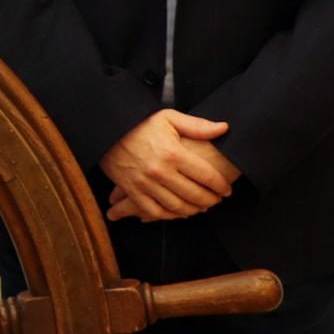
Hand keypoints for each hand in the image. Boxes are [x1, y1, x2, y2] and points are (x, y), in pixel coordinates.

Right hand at [99, 110, 240, 221]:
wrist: (107, 130)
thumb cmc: (139, 124)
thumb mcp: (169, 118)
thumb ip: (198, 125)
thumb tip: (224, 128)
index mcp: (173, 153)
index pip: (206, 176)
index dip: (220, 186)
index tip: (226, 189)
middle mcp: (160, 171)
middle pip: (194, 195)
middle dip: (211, 200)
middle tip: (217, 200)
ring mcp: (145, 183)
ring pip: (177, 206)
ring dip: (193, 210)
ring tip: (201, 207)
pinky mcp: (132, 190)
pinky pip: (154, 211)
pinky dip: (169, 215)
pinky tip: (178, 212)